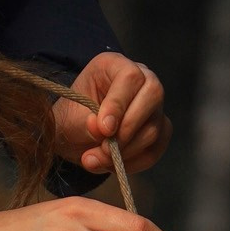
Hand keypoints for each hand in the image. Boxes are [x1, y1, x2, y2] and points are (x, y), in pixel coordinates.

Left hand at [53, 52, 170, 176]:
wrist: (76, 138)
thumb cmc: (73, 120)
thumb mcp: (71, 119)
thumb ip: (87, 123)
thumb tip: (103, 130)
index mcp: (115, 65)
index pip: (130, 77)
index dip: (118, 105)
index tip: (103, 129)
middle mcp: (142, 79)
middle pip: (153, 96)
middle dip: (127, 130)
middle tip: (104, 149)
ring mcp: (154, 106)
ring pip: (153, 130)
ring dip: (124, 153)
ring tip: (98, 159)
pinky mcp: (159, 131)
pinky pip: (154, 150)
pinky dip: (133, 164)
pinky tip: (112, 165)